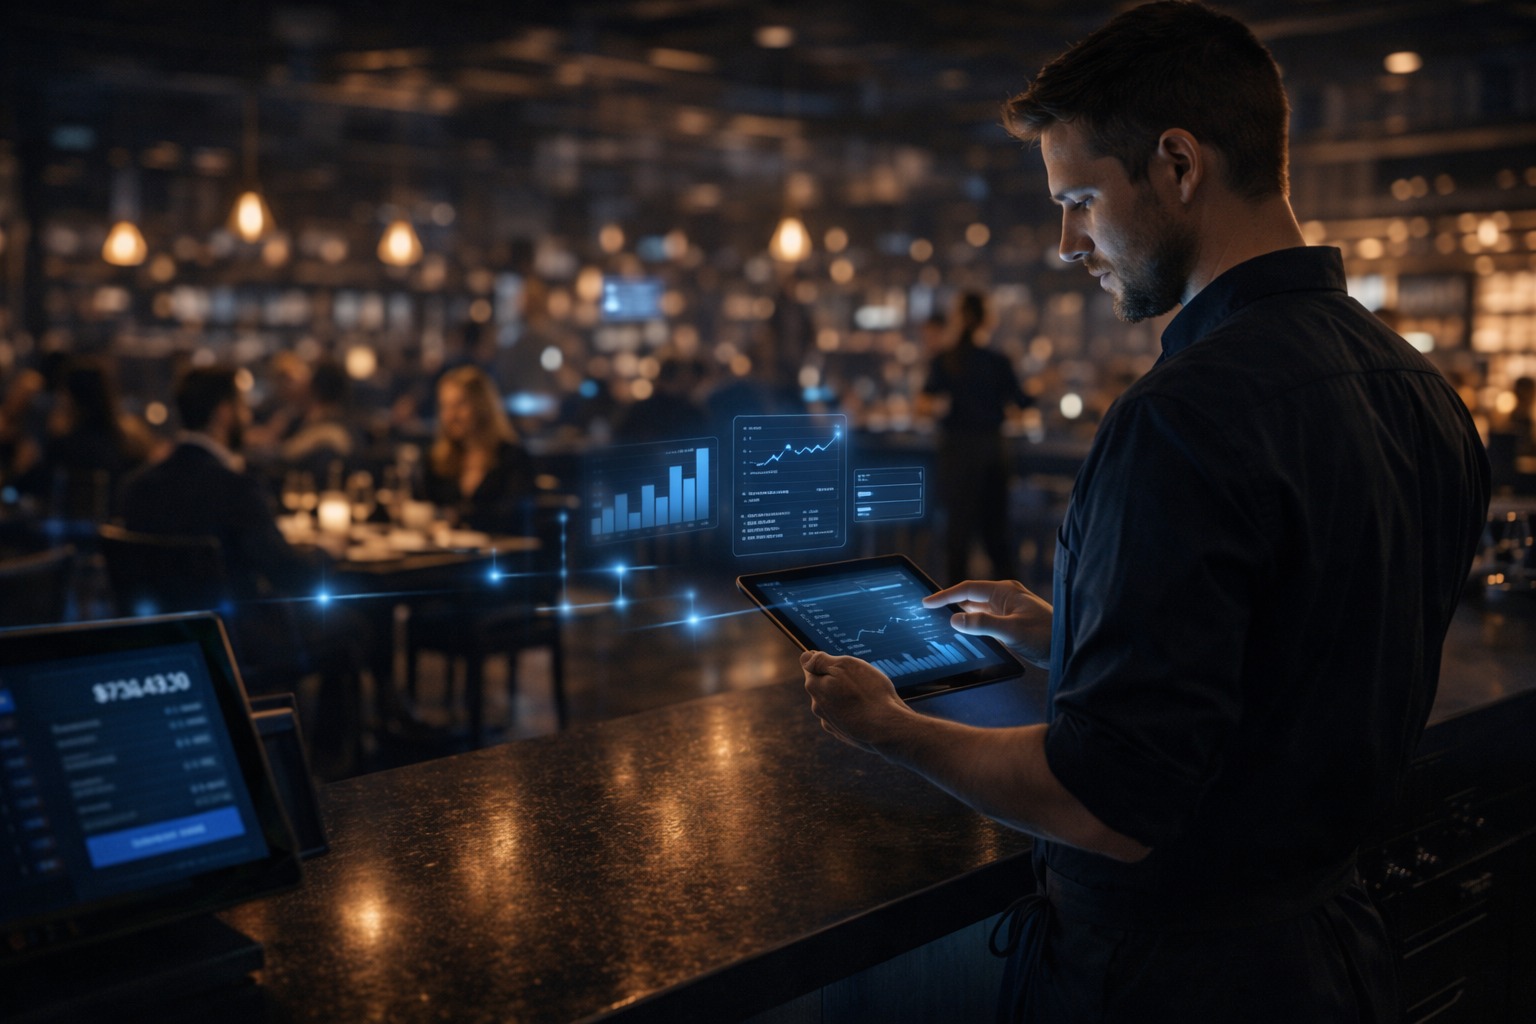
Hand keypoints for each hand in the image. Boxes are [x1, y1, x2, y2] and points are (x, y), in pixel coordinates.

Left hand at [801, 650, 911, 753]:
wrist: (886, 728)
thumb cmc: (868, 692)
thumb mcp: (845, 665)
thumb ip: (821, 661)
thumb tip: (804, 657)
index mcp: (814, 686)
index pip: (811, 667)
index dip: (828, 662)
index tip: (844, 664)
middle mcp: (817, 706)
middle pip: (824, 686)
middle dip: (838, 680)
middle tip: (860, 679)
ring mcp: (830, 723)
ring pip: (835, 702)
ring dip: (846, 697)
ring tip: (868, 696)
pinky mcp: (844, 735)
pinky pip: (846, 718)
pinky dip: (854, 713)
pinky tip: (869, 711)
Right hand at [923, 579, 1052, 666]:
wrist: (1068, 648)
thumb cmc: (1046, 635)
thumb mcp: (1012, 631)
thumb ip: (983, 624)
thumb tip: (955, 620)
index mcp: (1004, 591)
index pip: (967, 589)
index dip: (945, 595)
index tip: (927, 602)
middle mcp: (1004, 598)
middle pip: (970, 597)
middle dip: (949, 603)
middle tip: (928, 611)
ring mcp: (1007, 611)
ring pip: (977, 610)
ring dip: (961, 615)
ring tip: (940, 622)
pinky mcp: (1010, 624)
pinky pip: (984, 621)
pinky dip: (972, 625)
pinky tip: (964, 634)